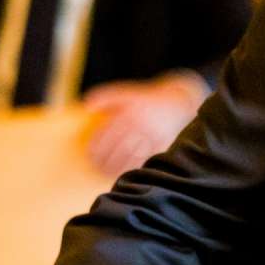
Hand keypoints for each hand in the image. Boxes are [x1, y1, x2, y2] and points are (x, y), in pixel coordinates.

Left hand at [82, 74, 205, 179]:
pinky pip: (144, 161)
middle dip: (104, 159)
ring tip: (105, 171)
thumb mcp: (126, 92)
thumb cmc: (146, 99)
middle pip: (118, 148)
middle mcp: (142, 125)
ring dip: (116, 167)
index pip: (107, 133)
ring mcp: (153, 138)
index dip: (96, 146)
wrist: (177, 102)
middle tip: (95, 165)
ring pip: (131, 157)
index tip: (88, 153)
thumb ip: (106, 96)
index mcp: (131, 113)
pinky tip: (123, 172)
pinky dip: (132, 168)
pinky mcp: (162, 146)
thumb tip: (87, 105)